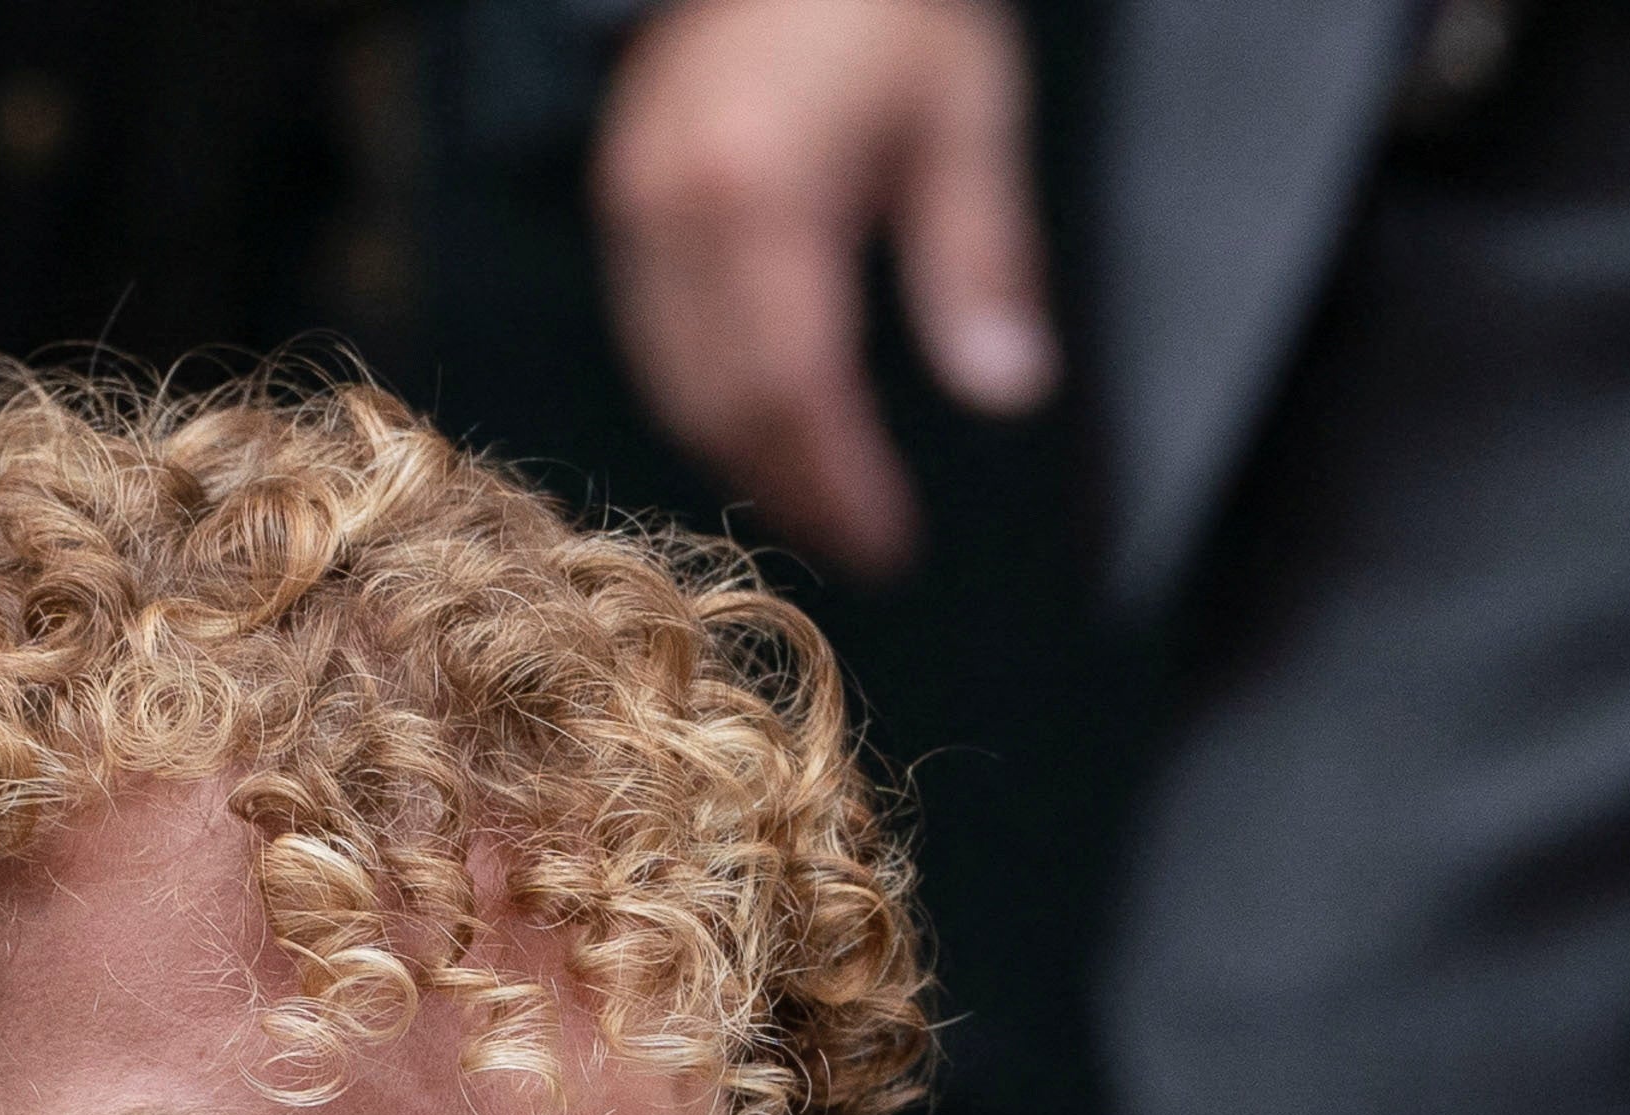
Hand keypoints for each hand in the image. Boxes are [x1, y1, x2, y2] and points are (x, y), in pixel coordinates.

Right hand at [594, 0, 1055, 578]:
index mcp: (760, 191)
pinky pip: (651, 345)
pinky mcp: (621, 210)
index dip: (836, 480)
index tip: (888, 542)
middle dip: (790, 490)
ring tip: (820, 505)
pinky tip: (765, 428)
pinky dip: (705, 404)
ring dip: (743, 460)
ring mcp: (633, 213)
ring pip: (671, 387)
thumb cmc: (885, 11)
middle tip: (862, 546)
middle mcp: (675, 213)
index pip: (792, 385)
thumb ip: (980, 258)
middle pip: (720, 406)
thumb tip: (1008, 391)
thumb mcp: (964, 114)